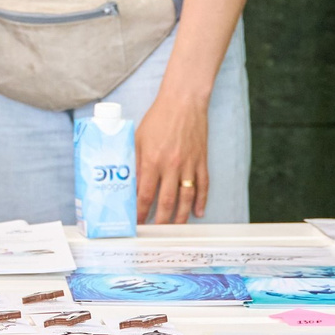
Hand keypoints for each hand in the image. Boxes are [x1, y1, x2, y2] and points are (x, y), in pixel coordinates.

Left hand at [136, 91, 208, 224]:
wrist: (184, 102)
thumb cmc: (159, 118)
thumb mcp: (138, 139)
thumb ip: (135, 162)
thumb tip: (130, 184)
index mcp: (153, 160)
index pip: (145, 194)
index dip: (141, 211)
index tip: (137, 222)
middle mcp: (171, 166)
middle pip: (166, 201)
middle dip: (160, 220)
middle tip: (156, 231)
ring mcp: (189, 164)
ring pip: (186, 197)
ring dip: (181, 216)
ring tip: (175, 227)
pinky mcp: (202, 161)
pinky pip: (203, 185)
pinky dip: (202, 201)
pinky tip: (198, 212)